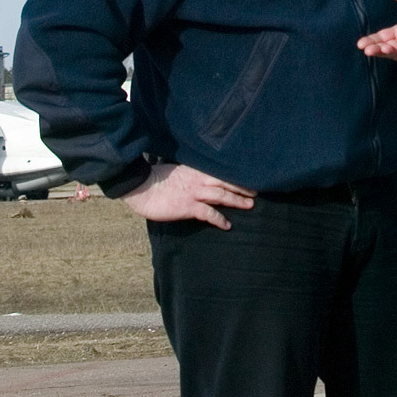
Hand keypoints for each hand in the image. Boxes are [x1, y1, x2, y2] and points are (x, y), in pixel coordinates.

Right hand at [124, 161, 255, 230]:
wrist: (141, 186)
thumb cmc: (154, 180)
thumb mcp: (174, 172)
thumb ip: (188, 175)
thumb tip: (195, 179)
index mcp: (194, 170)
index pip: (219, 172)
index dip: (233, 176)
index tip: (246, 178)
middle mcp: (198, 180)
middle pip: (225, 182)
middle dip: (242, 188)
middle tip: (256, 192)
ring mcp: (194, 193)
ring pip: (222, 195)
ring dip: (237, 200)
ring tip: (250, 205)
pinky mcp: (188, 206)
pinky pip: (209, 213)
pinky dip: (220, 219)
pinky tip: (227, 225)